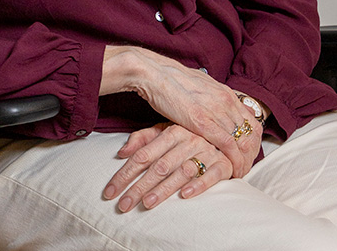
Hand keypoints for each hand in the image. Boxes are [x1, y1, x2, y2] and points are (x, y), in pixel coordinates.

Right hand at [101, 46, 262, 177]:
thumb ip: (212, 97)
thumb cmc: (171, 80)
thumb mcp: (199, 86)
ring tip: (240, 173)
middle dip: (251, 154)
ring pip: (242, 142)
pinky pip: (228, 146)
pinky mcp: (203, 122)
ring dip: (244, 161)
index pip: (252, 122)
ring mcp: (217, 111)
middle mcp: (226, 101)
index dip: (253, 142)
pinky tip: (233, 172)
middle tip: (245, 168)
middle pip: (251, 134)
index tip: (247, 155)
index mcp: (226, 93)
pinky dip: (234, 161)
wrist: (154, 73)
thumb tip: (219, 103)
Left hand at [102, 122, 230, 211]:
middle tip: (124, 204)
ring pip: (182, 171)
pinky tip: (185, 195)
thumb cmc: (190, 136)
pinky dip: (198, 184)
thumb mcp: (165, 131)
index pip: (142, 156)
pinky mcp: (223, 163)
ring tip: (147, 203)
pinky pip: (211, 175)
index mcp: (171, 132)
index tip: (110, 191)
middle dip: (138, 187)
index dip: (124, 174)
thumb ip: (142, 139)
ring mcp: (207, 151)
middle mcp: (188, 140)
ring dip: (164, 188)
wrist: (225, 132)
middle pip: (158, 166)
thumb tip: (121, 152)